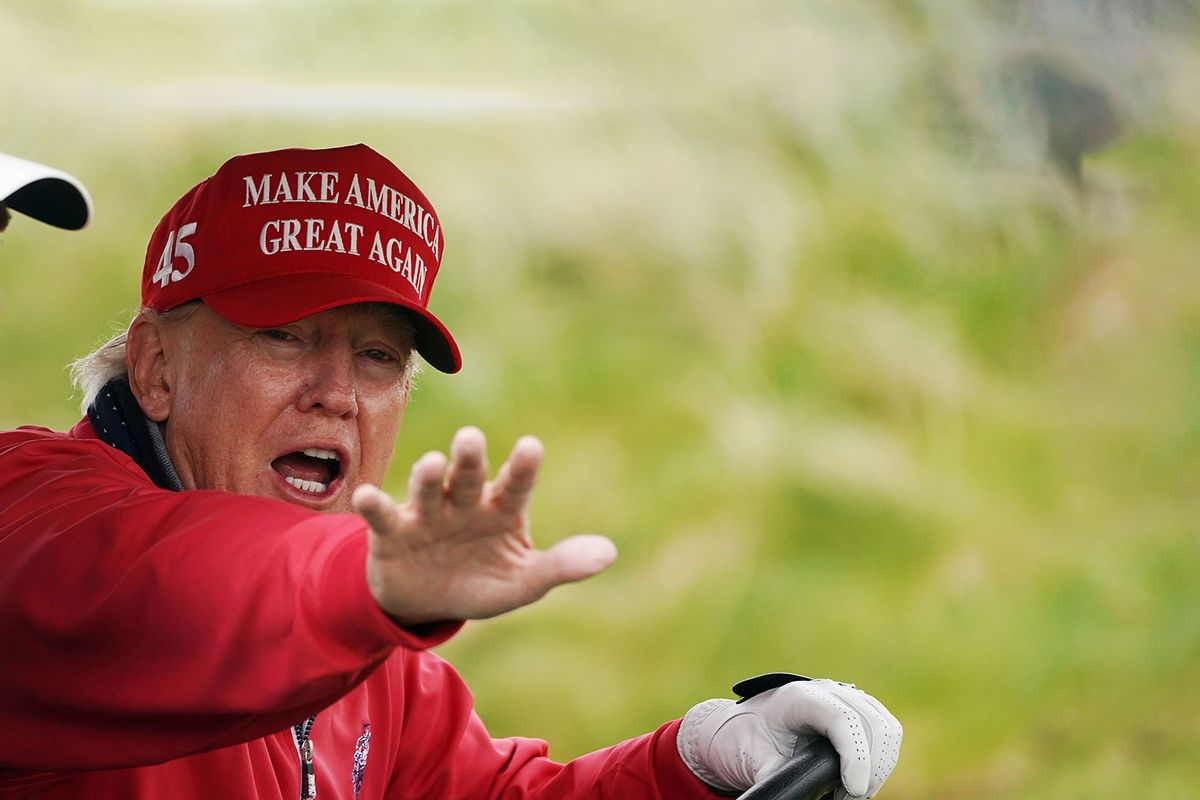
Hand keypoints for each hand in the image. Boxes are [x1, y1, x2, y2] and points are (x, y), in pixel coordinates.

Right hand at [352, 426, 616, 624]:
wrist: (426, 603)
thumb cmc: (482, 580)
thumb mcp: (524, 581)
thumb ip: (562, 565)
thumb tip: (610, 554)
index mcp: (502, 509)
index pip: (516, 484)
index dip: (522, 468)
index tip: (531, 447)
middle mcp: (465, 502)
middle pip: (469, 475)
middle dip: (470, 458)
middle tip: (471, 438)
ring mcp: (428, 513)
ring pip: (428, 488)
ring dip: (428, 476)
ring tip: (433, 463)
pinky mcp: (393, 532)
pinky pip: (383, 515)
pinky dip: (374, 504)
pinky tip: (367, 497)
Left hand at [677, 678, 901, 798]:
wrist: (744, 725)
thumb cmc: (745, 740)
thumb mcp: (751, 759)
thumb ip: (774, 775)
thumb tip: (796, 793)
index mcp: (798, 697)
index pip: (841, 718)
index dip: (856, 755)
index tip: (853, 790)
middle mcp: (827, 691)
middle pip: (871, 723)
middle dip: (870, 767)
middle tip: (847, 796)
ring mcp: (847, 698)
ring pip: (886, 728)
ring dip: (879, 765)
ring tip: (850, 791)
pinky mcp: (860, 711)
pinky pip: (887, 732)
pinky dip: (881, 760)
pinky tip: (858, 779)